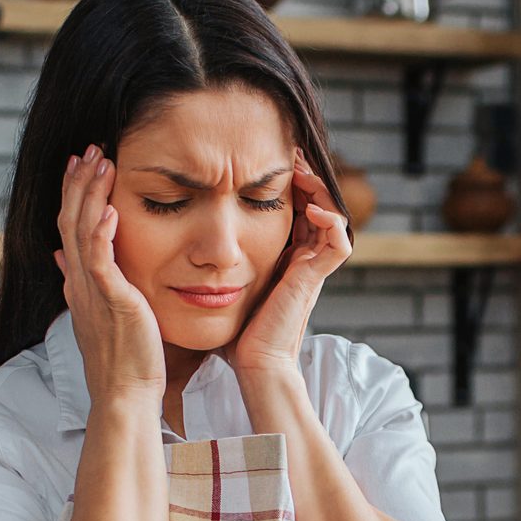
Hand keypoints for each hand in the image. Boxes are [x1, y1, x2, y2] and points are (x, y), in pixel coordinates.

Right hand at [56, 144, 164, 399]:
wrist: (125, 394)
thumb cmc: (122, 360)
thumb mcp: (98, 314)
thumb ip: (82, 283)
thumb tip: (62, 259)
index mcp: (78, 283)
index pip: (69, 228)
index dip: (73, 194)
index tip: (81, 164)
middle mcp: (78, 283)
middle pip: (69, 221)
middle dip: (78, 182)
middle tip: (91, 149)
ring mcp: (91, 291)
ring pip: (82, 232)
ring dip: (90, 194)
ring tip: (102, 162)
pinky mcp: (110, 302)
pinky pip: (100, 261)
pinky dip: (101, 233)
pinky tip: (109, 209)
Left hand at [232, 146, 351, 375]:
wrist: (254, 364)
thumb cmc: (238, 336)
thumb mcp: (224, 288)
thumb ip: (213, 269)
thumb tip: (182, 249)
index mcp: (286, 261)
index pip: (296, 212)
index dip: (288, 186)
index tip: (270, 163)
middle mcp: (304, 262)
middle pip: (318, 207)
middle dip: (306, 179)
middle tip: (290, 155)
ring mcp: (313, 270)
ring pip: (333, 217)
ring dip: (320, 191)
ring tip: (300, 171)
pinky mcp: (315, 279)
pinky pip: (338, 243)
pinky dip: (330, 220)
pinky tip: (308, 206)